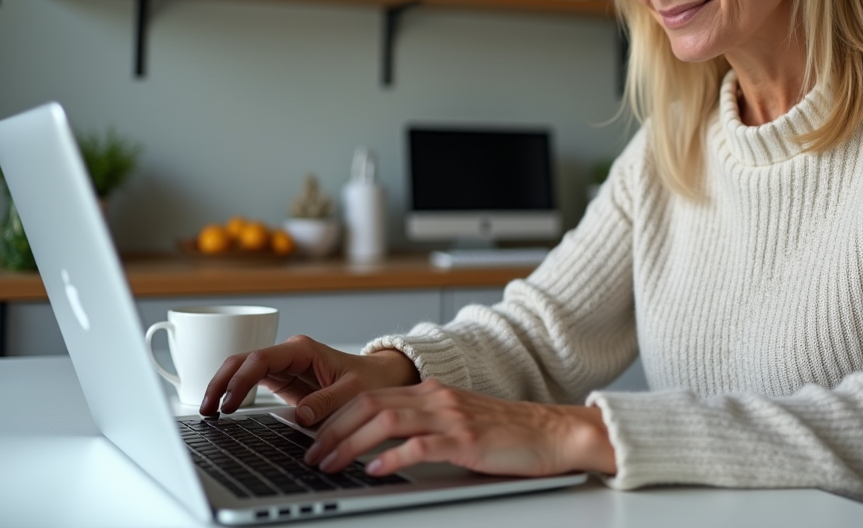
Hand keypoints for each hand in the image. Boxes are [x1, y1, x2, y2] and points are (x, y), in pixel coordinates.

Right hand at [199, 335, 419, 425]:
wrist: (380, 378)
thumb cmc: (370, 379)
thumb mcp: (354, 392)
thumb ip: (328, 402)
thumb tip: (302, 414)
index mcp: (302, 350)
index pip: (260, 360)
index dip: (240, 380)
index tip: (230, 404)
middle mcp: (288, 355)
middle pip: (242, 361)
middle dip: (221, 382)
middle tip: (206, 409)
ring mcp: (283, 367)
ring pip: (242, 371)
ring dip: (223, 387)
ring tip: (208, 412)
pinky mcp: (282, 381)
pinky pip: (251, 383)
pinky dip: (235, 394)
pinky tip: (223, 410)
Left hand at [303, 378, 616, 478]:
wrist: (552, 432)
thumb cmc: (506, 433)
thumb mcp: (457, 420)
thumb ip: (422, 425)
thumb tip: (377, 446)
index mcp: (431, 391)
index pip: (370, 392)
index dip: (335, 411)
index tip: (311, 431)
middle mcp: (437, 397)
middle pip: (369, 403)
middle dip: (332, 428)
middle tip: (310, 453)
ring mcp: (451, 417)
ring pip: (386, 421)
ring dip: (350, 443)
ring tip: (330, 463)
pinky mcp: (467, 441)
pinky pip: (420, 446)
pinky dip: (391, 459)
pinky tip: (374, 472)